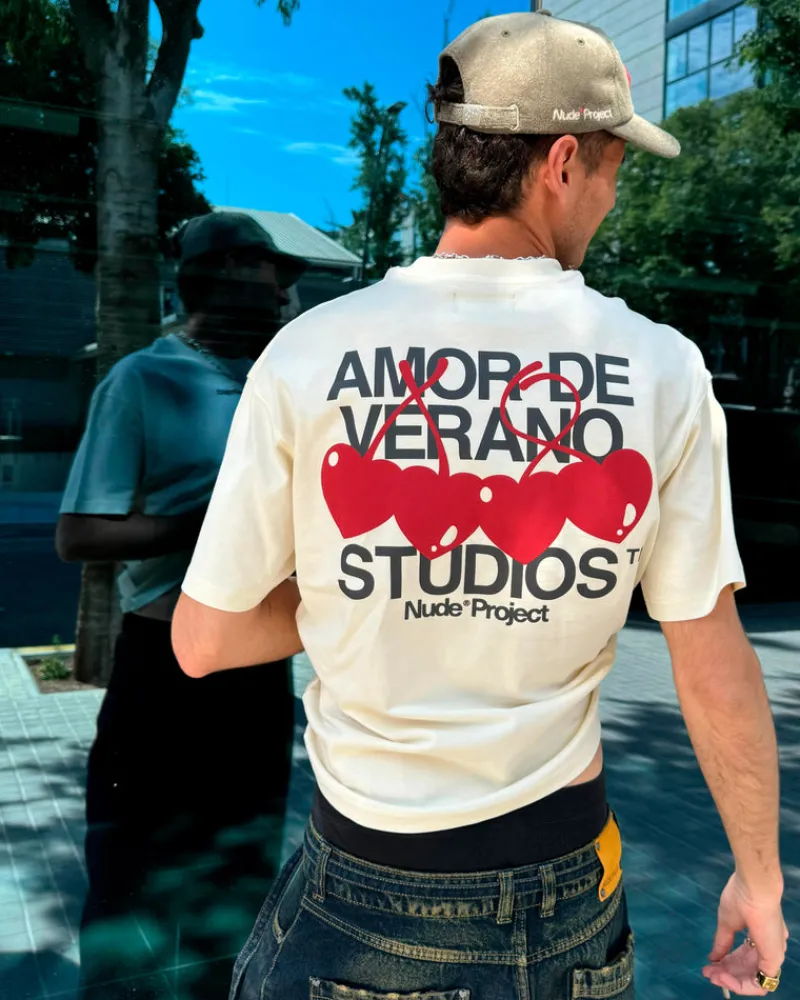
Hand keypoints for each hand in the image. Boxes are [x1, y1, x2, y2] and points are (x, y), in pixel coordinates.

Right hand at [702, 873, 787, 994]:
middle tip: (708, 973)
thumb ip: (723, 942)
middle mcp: (769, 949)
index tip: (710, 964)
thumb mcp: (727, 922)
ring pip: (751, 978)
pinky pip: (757, 983)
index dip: (726, 963)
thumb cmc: (740, 898)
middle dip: (725, 974)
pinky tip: (722, 977)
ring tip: (712, 975)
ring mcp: (772, 956)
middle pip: (746, 970)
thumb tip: (713, 958)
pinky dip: (739, 984)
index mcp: (759, 937)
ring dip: (730, 980)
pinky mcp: (772, 960)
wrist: (755, 887)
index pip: (743, 957)